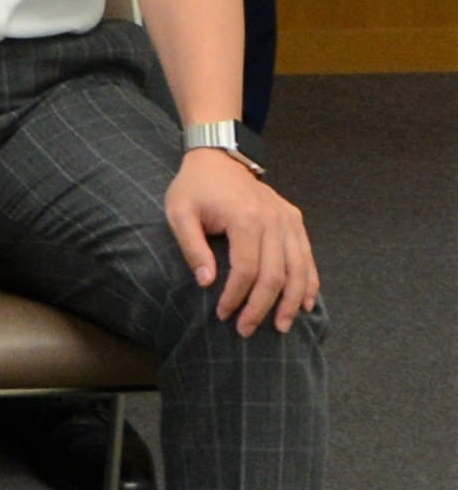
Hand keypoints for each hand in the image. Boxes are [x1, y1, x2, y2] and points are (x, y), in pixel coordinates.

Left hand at [165, 153, 320, 335]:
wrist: (219, 159)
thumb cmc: (194, 188)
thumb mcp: (179, 212)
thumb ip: (192, 247)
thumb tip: (207, 282)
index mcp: (245, 218)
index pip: (246, 270)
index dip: (236, 297)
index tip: (222, 315)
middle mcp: (274, 221)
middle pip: (275, 275)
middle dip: (262, 307)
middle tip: (247, 330)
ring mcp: (289, 221)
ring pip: (299, 270)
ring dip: (292, 302)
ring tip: (282, 327)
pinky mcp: (295, 221)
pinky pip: (307, 258)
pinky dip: (310, 283)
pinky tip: (306, 304)